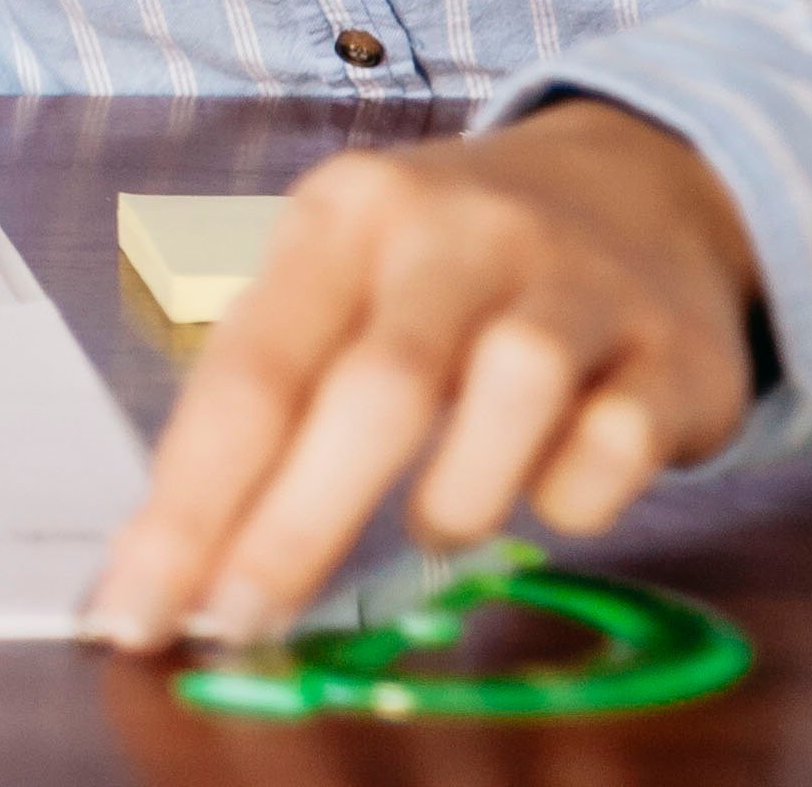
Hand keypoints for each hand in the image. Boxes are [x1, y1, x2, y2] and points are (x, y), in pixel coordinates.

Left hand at [85, 103, 761, 647]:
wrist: (635, 188)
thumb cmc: (446, 266)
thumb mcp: (342, 278)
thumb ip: (268, 396)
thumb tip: (172, 556)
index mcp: (348, 214)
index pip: (250, 370)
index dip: (190, 502)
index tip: (138, 606)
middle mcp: (460, 231)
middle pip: (374, 391)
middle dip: (294, 529)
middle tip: (241, 624)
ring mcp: (577, 282)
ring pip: (510, 403)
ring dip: (455, 503)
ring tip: (436, 520)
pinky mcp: (672, 349)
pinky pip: (613, 450)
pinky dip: (571, 495)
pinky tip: (551, 476)